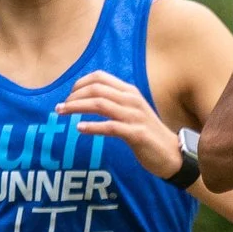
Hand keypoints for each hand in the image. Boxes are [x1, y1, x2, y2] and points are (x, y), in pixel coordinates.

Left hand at [56, 71, 181, 177]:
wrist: (172, 154)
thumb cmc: (148, 134)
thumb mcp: (132, 112)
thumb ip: (114, 103)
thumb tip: (88, 100)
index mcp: (130, 92)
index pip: (100, 77)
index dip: (80, 83)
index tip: (68, 95)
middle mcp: (132, 100)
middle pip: (97, 89)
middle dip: (74, 96)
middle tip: (60, 107)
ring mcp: (135, 117)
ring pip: (100, 104)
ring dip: (77, 107)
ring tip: (62, 113)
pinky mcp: (137, 134)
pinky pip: (110, 127)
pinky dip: (92, 126)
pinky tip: (80, 129)